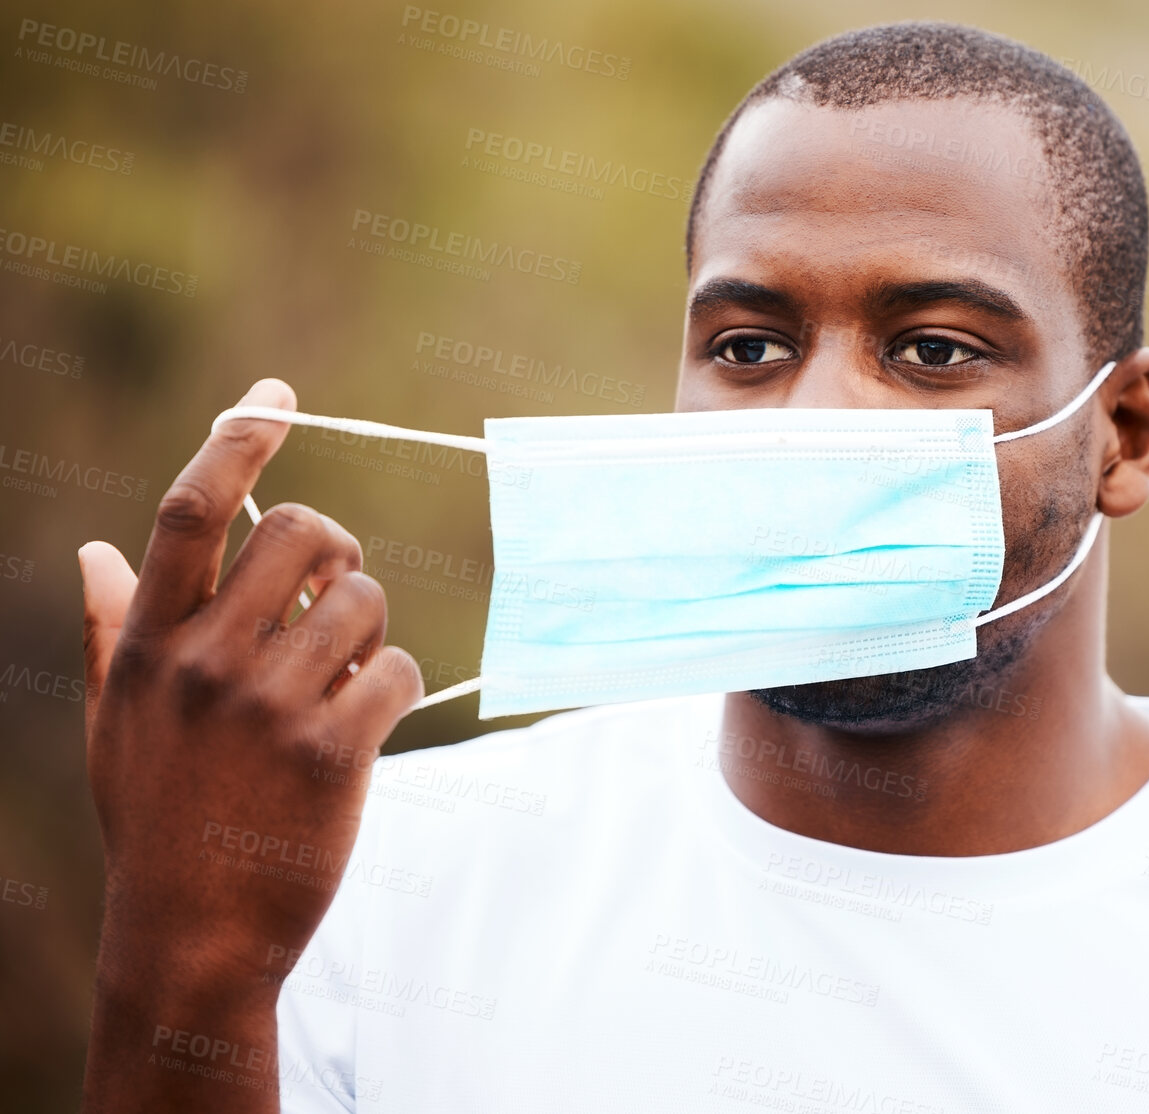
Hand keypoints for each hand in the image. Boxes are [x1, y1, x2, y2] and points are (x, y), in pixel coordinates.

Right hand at [79, 379, 422, 1111]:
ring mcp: (270, 705)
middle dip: (336, 550)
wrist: (193, 937)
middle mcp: (205, 661)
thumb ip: (113, 629)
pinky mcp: (334, 750)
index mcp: (150, 644)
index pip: (190, 510)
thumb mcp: (117, 723)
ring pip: (365, 598)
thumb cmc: (157, 820)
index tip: (276, 396)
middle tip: (333, 594)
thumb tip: (96, 550)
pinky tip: (368, 724)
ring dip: (372, 627)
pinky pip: (401, 671)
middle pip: (302, 531)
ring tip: (346, 674)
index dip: (237, 439)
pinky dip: (399, 687)